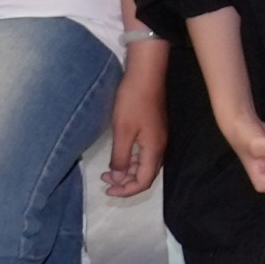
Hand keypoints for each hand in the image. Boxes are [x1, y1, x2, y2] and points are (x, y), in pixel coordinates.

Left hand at [106, 42, 167, 194]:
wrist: (146, 73)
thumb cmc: (133, 101)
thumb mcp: (123, 131)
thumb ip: (120, 157)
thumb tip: (118, 177)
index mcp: (154, 149)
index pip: (144, 181)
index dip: (126, 191)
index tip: (107, 190)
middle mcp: (159, 146)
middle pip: (146, 174)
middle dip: (125, 183)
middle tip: (105, 182)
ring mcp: (157, 136)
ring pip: (144, 164)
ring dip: (127, 171)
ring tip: (108, 171)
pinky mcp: (153, 128)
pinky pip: (143, 153)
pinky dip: (130, 159)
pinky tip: (119, 154)